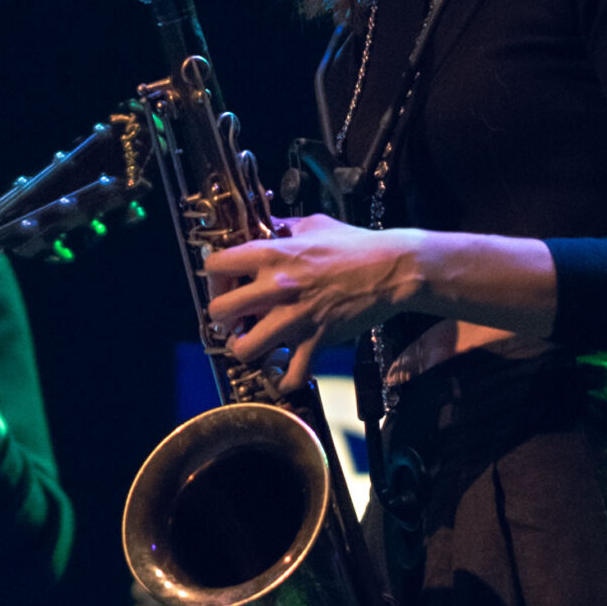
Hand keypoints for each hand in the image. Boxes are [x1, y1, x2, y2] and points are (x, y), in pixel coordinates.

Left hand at [200, 214, 423, 395]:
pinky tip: (283, 371)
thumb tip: (264, 226)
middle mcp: (276, 287)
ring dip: (244, 349)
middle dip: (222, 318)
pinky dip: (284, 380)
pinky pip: (291, 375)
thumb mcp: (312, 224)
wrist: (391, 269)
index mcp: (272, 254)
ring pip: (244, 349)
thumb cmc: (355, 244)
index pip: (216, 265)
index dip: (214, 276)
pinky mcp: (316, 341)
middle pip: (219, 312)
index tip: (226, 282)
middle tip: (234, 318)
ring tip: (254, 343)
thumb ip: (283, 227)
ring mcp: (294, 318)